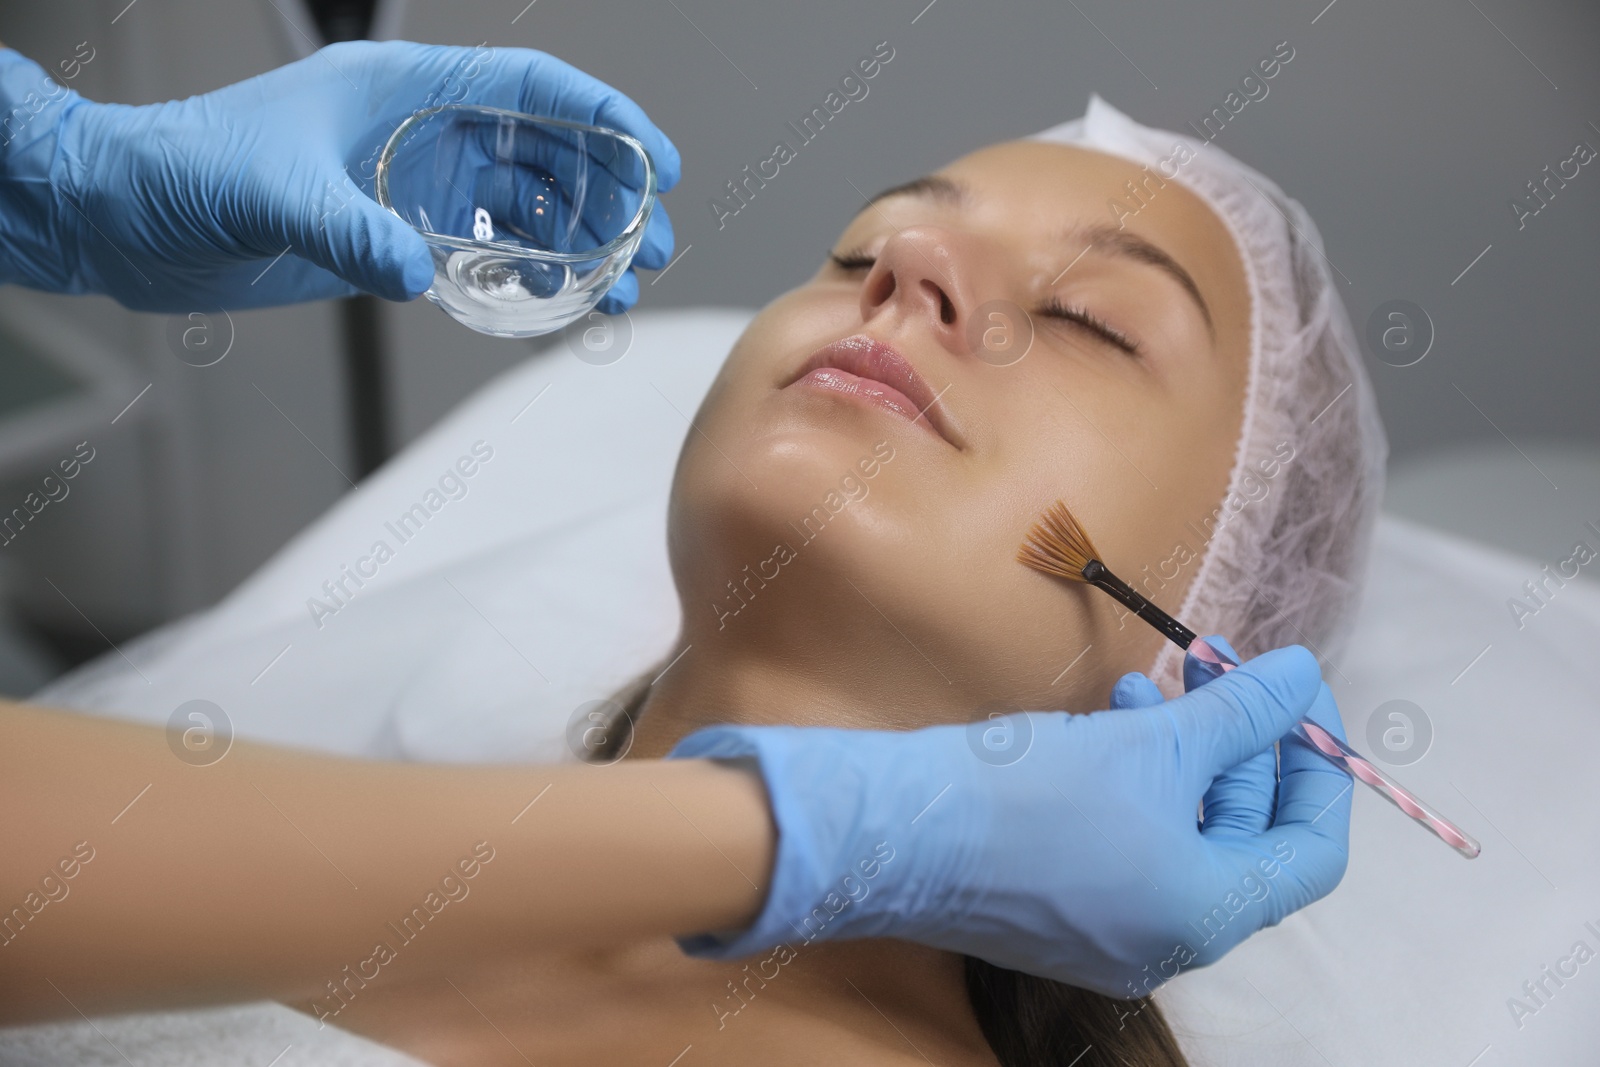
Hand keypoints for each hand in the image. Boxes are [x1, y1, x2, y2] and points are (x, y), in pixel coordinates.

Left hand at [0, 42, 677, 311]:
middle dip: (606, 194)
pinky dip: (528, 275)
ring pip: (523, 205)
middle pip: (545, 150)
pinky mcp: (397, 234)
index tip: (652, 160)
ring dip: (577, 242)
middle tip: (649, 243)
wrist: (127, 218)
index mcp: (404, 90)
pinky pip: (485, 251)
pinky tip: (559, 301)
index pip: (529, 87)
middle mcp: (420, 132)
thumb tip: (417, 269)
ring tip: (620, 284)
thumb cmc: (182, 169)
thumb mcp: (272, 191)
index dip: (601, 117)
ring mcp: (412, 184)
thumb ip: (351, 230)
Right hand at [666, 642, 1352, 996]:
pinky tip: (1107, 722)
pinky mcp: (1063, 912)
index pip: (1312, 851)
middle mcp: (1169, 940)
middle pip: (1245, 838)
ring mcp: (1113, 933)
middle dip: (1239, 747)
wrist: (897, 832)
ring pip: (1182, 834)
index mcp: (1206, 914)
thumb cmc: (1029, 795)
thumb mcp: (1151, 744)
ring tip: (1148, 689)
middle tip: (1220, 670)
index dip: (1320, 768)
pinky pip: (1130, 845)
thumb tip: (1302, 676)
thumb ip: (1241, 712)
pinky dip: (1137, 783)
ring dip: (1183, 754)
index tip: (1300, 698)